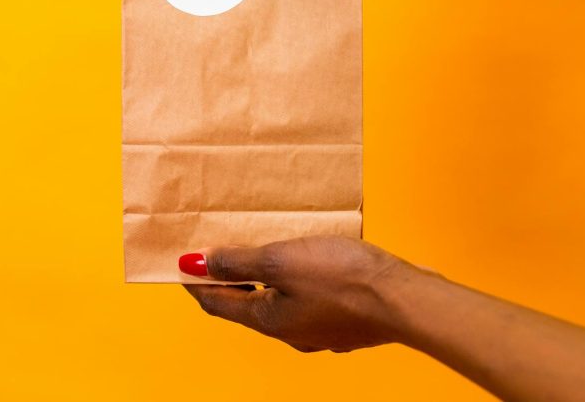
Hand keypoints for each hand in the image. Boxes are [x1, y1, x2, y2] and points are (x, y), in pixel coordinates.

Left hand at [180, 235, 425, 352]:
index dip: (196, 283)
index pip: (217, 304)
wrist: (402, 299)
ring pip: (277, 303)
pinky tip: (304, 265)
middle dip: (228, 280)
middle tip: (217, 254)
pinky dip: (292, 283)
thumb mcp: (281, 261)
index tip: (182, 264)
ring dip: (262, 280)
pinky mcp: (341, 320)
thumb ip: (239, 262)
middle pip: (245, 305)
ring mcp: (317, 329)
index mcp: (267, 319)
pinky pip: (305, 302)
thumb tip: (196, 264)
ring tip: (259, 251)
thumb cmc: (342, 278)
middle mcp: (288, 332)